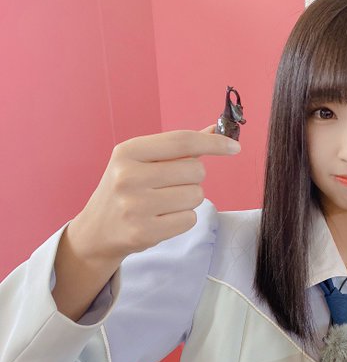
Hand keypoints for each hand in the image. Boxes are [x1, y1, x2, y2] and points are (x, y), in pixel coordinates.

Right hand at [68, 125, 239, 262]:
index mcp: (128, 152)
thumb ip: (179, 147)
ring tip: (165, 203)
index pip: (182, 141)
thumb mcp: (142, 160)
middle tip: (173, 185)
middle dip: (194, 178)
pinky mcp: (144, 232)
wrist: (97, 230)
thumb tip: (216, 129)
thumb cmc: (127, 188)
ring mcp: (135, 206)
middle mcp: (128, 176)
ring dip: (189, 200)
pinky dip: (183, 219)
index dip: (213, 143)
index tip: (234, 147)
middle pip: (195, 171)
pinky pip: (189, 219)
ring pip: (196, 196)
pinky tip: (163, 219)